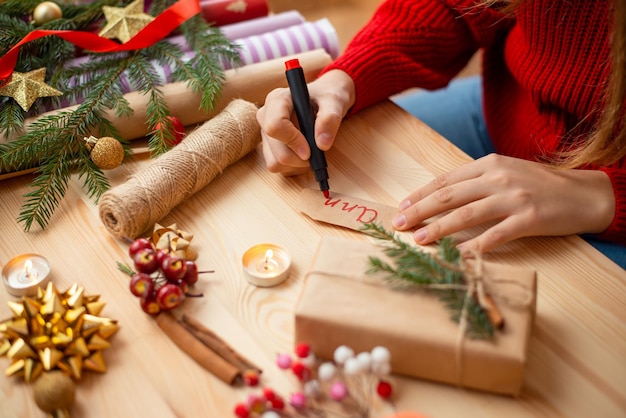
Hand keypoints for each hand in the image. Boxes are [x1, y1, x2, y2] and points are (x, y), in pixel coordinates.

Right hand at [256, 69, 354, 175]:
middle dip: (300, 158)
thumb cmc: (326, 98)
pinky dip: (294, 167)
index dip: (293, 141)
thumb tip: (322, 144)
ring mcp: (266, 134)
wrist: (324, 101)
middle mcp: (266, 117)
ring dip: (297, 165)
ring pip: (275, 163)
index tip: (311, 150)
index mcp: (277, 100)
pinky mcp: (269, 148)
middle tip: (317, 153)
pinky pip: (278, 168)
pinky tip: (305, 155)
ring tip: (312, 152)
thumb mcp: (334, 102)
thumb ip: (330, 119)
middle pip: (277, 151)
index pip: (275, 126)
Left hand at [391, 154, 614, 251]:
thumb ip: (477, 179)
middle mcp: (497, 178)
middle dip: (420, 211)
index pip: (446, 179)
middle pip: (449, 196)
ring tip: (418, 239)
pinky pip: (493, 236)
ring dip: (438, 228)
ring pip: (465, 214)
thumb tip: (443, 196)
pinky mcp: (528, 219)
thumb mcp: (506, 171)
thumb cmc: (540, 184)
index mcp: (489, 164)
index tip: (402, 205)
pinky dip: (471, 247)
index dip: (421, 193)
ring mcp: (513, 198)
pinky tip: (455, 254)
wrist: (583, 194)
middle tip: (399, 224)